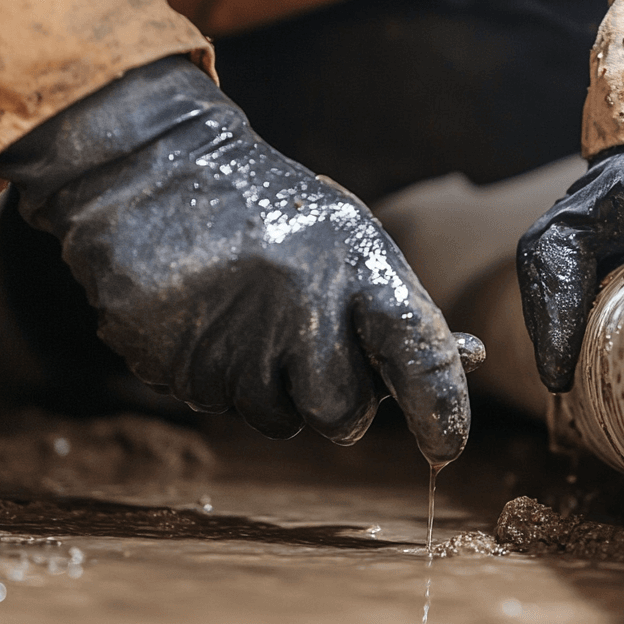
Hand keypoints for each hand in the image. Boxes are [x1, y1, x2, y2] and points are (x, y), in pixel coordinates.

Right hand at [0, 58, 469, 463]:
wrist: (154, 174)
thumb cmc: (273, 216)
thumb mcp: (346, 238)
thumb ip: (397, 306)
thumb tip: (469, 362)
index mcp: (357, 268)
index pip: (419, 356)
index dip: (442, 412)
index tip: (447, 449)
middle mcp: (301, 308)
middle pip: (343, 415)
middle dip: (337, 402)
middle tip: (313, 349)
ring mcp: (236, 341)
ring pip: (279, 421)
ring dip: (275, 390)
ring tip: (252, 318)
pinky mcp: (178, 365)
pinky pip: (220, 407)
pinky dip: (222, 378)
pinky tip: (211, 320)